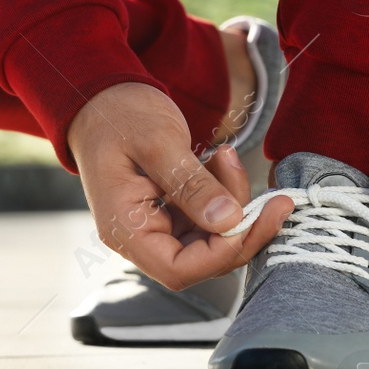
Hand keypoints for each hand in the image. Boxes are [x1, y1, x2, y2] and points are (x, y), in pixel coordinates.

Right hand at [68, 83, 291, 290]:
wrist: (100, 98)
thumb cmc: (118, 115)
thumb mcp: (159, 142)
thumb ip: (191, 184)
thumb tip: (229, 221)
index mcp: (124, 229)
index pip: (178, 269)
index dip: (222, 253)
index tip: (254, 217)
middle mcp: (138, 238)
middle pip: (201, 260)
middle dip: (240, 230)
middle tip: (268, 194)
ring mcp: (155, 227)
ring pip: (210, 241)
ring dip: (234, 207)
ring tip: (226, 157)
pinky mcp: (170, 214)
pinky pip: (207, 222)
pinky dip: (224, 197)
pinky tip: (221, 162)